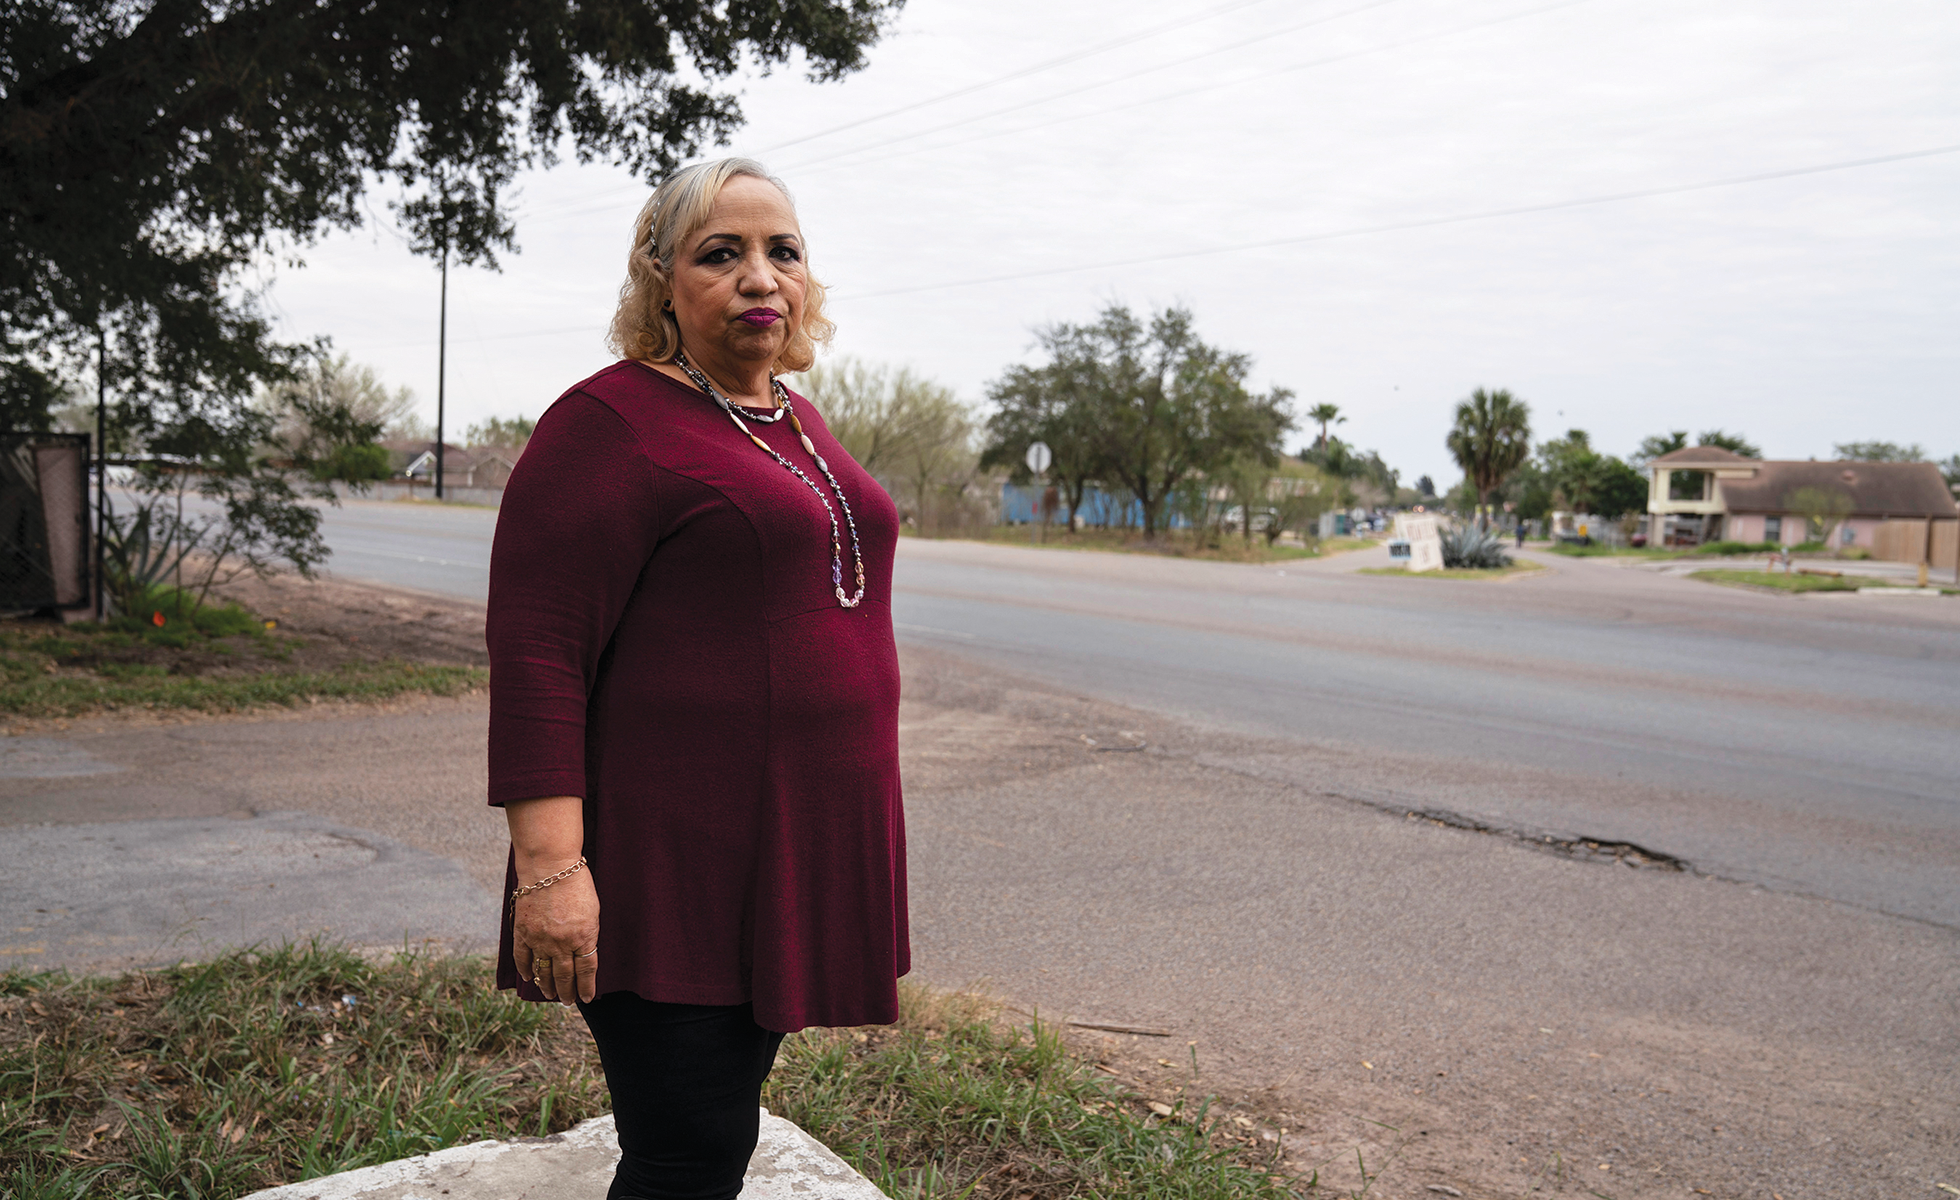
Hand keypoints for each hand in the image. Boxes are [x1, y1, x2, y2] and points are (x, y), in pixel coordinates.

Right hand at [511, 861, 599, 1005]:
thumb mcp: (593, 911)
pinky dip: (526, 969)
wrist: (549, 865)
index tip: (587, 998)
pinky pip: (523, 958)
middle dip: (567, 992)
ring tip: (550, 995)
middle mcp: (561, 943)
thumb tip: (584, 952)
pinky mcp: (523, 932)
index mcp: (583, 937)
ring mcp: (540, 939)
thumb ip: (588, 934)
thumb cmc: (577, 883)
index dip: (587, 987)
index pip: (587, 970)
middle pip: (565, 975)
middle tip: (567, 1002)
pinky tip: (529, 977)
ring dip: (547, 985)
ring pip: (543, 971)